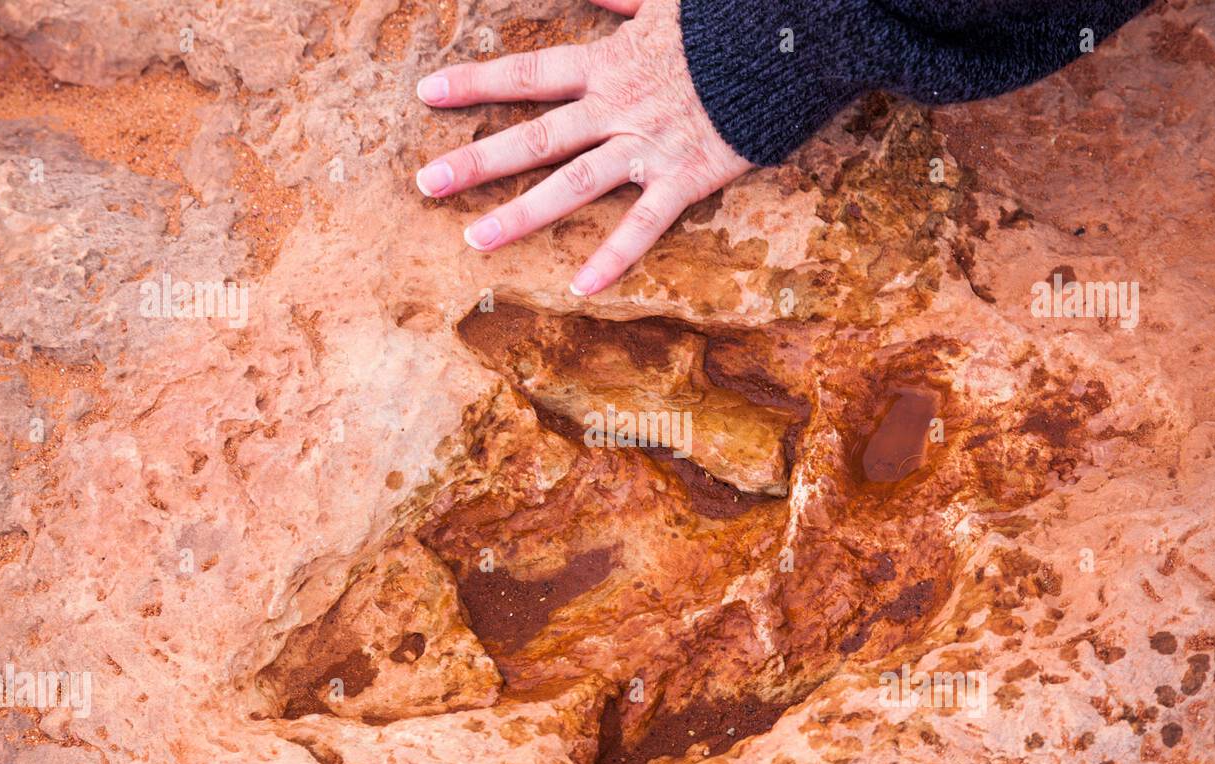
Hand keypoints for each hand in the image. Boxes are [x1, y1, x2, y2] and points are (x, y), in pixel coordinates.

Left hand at [414, 0, 751, 296]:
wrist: (788, 40)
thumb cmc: (726, 21)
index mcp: (608, 63)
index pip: (528, 73)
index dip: (476, 84)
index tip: (428, 95)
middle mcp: (616, 109)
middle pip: (535, 136)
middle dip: (477, 160)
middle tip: (426, 185)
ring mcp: (647, 147)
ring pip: (573, 184)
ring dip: (522, 213)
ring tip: (476, 240)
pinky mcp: (685, 177)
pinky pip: (644, 225)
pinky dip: (614, 256)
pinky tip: (581, 287)